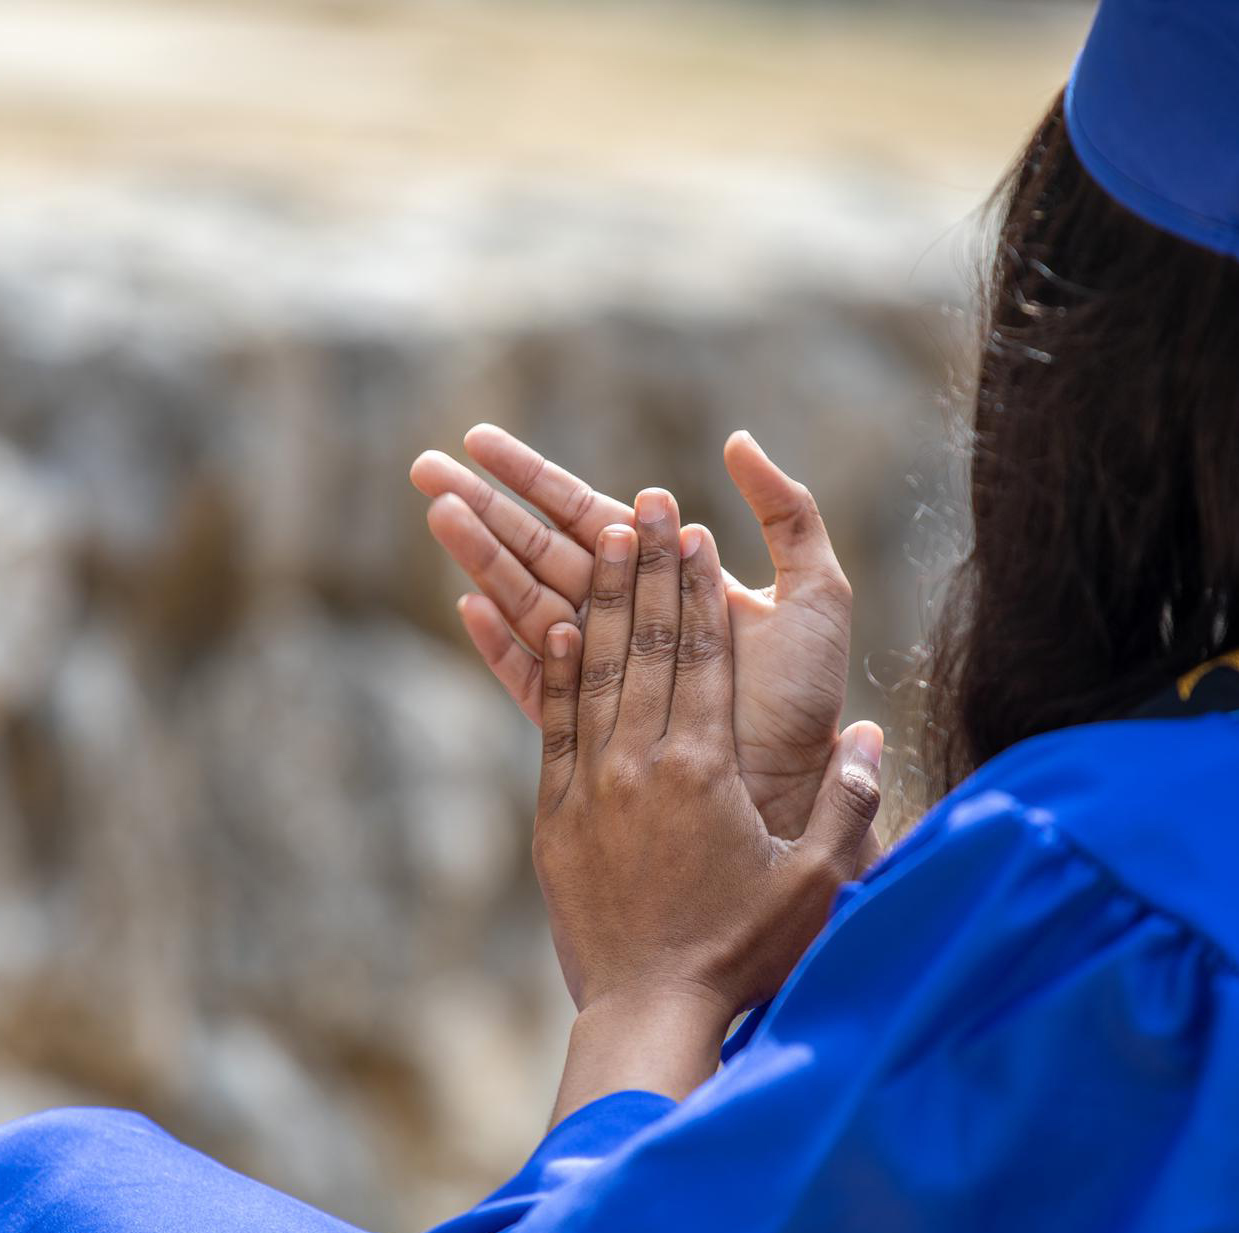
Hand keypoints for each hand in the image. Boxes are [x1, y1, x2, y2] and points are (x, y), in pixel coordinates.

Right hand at [412, 425, 854, 844]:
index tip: (477, 438)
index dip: (528, 475)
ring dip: (480, 558)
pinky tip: (468, 606)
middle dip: (481, 508)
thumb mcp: (816, 593)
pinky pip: (534, 682)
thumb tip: (737, 440)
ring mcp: (602, 677)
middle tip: (423, 467)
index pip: (580, 513)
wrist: (799, 788)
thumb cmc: (808, 698)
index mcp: (661, 579)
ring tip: (437, 514)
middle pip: (536, 551)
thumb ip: (786, 514)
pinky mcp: (590, 732)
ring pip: (526, 603)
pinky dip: (502, 646)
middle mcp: (623, 622)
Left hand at [532, 486, 883, 1027]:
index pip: (703, 655)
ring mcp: (592, 785)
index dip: (696, 586)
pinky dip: (552, 665)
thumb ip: (847, 804)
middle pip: (646, 643)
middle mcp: (642, 763)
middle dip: (648, 565)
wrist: (646, 1009)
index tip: (693, 529)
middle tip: (645, 501)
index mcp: (706, 769)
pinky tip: (552, 620)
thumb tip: (871, 733)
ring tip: (601, 534)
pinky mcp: (555, 813)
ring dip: (601, 596)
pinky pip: (553, 719)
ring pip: (595, 668)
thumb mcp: (814, 883)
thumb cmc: (741, 951)